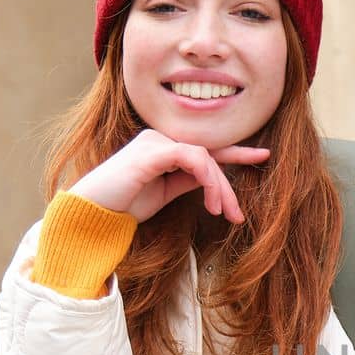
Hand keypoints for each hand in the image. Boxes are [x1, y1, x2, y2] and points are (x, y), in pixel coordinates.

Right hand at [68, 128, 271, 224]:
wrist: (92, 213)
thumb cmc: (124, 205)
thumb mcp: (165, 193)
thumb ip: (188, 181)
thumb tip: (215, 180)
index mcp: (163, 147)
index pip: (205, 149)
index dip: (236, 152)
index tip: (262, 157)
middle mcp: (159, 138)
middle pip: (209, 156)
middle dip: (228, 186)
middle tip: (237, 215)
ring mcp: (155, 142)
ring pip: (204, 157)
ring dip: (220, 187)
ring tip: (222, 213)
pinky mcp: (152, 151)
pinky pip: (192, 157)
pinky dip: (207, 178)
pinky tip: (210, 200)